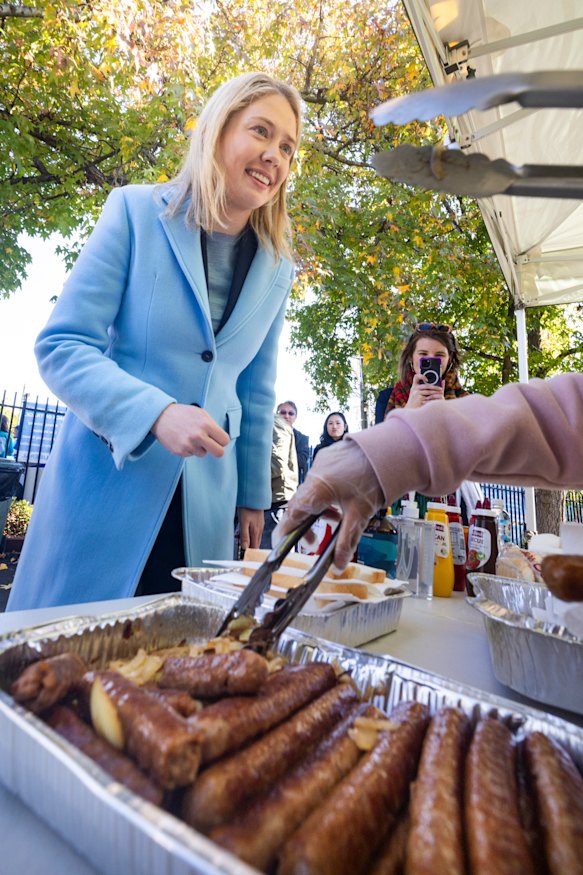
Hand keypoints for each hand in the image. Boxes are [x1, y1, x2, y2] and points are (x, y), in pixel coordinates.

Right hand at [151, 404, 228, 457]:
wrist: (161, 416)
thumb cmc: (183, 414)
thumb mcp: (201, 414)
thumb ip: (212, 426)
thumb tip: (223, 439)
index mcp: (206, 424)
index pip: (225, 440)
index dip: (221, 440)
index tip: (217, 439)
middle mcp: (198, 435)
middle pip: (219, 453)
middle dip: (217, 450)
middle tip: (211, 446)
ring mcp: (188, 444)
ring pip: (203, 454)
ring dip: (200, 448)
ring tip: (191, 437)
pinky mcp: (180, 451)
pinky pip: (191, 454)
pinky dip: (189, 449)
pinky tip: (183, 439)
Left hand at [238, 508, 263, 551]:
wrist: (253, 497)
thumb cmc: (247, 509)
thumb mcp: (243, 523)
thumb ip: (244, 535)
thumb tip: (245, 547)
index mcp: (256, 532)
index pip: (254, 547)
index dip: (249, 552)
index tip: (243, 555)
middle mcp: (259, 530)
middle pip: (254, 543)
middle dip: (246, 546)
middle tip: (238, 544)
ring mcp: (260, 526)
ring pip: (253, 537)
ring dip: (246, 539)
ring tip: (237, 535)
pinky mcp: (258, 522)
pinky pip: (253, 531)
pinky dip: (247, 533)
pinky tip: (241, 529)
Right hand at [273, 440, 384, 571]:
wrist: (389, 449)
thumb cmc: (374, 479)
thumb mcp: (360, 514)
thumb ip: (346, 541)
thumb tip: (337, 565)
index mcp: (317, 489)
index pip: (293, 514)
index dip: (285, 531)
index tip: (281, 543)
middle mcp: (314, 475)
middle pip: (299, 503)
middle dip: (304, 524)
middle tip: (313, 540)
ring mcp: (320, 464)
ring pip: (310, 491)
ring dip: (316, 509)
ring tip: (334, 520)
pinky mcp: (328, 458)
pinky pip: (318, 480)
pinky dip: (324, 494)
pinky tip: (340, 501)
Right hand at [406, 374, 444, 408]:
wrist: (411, 412)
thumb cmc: (417, 403)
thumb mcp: (420, 394)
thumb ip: (428, 389)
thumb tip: (442, 381)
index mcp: (414, 386)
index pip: (416, 377)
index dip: (421, 375)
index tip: (427, 379)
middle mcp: (414, 388)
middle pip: (426, 385)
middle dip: (435, 387)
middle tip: (441, 388)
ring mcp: (416, 393)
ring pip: (428, 390)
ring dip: (436, 391)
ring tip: (441, 392)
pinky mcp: (419, 398)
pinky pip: (428, 396)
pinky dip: (434, 397)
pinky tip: (437, 398)